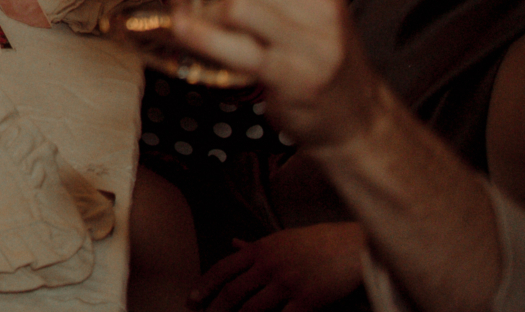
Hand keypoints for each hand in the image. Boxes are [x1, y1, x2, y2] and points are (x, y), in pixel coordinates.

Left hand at [145, 0, 380, 149]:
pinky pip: (236, 47)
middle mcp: (318, 1)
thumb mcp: (296, 3)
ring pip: (231, 4)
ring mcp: (311, 40)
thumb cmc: (311, 53)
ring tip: (185, 18)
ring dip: (192, 8)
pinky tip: (186, 31)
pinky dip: (201, 36)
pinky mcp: (296, 76)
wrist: (357, 114)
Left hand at [190, 224, 367, 311]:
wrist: (350, 245)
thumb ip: (255, 245)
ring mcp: (288, 284)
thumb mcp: (280, 238)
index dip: (205, 285)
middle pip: (233, 292)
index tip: (192, 299)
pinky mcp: (308, 300)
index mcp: (259, 250)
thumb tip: (233, 242)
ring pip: (253, 309)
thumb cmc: (315, 241)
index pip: (223, 268)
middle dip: (215, 309)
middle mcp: (268, 266)